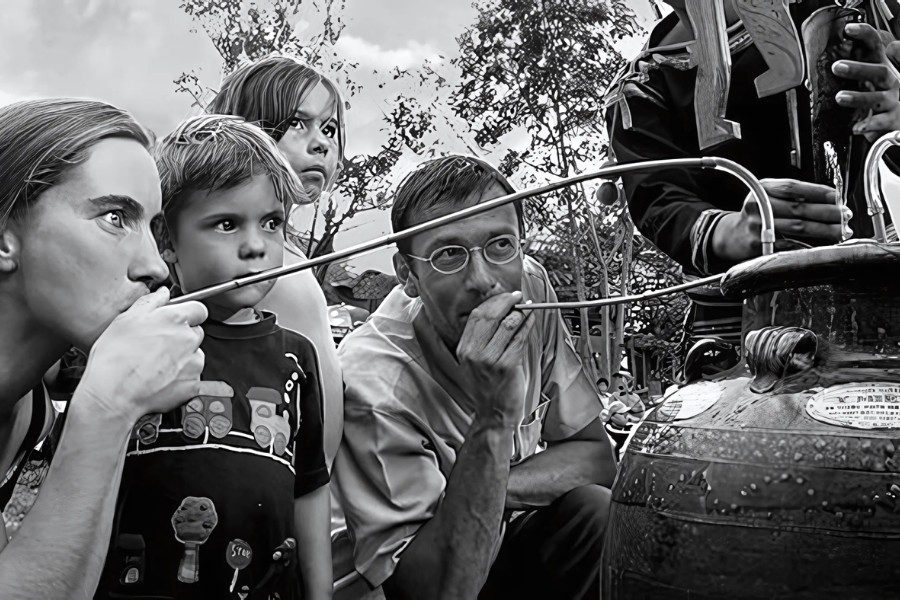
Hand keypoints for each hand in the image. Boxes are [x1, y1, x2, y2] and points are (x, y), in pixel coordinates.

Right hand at [77, 287, 232, 423]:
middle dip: (182, 337)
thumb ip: (150, 302)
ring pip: (195, 354)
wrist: (113, 395)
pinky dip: (181, 377)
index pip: (199, 309)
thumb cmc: (114, 358)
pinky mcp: (193, 383)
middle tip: (158, 346)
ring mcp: (193, 362)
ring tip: (156, 365)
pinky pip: (192, 376)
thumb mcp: (125, 320)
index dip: (188, 314)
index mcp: (174, 319)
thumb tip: (162, 293)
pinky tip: (160, 379)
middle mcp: (189, 339)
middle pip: (196, 332)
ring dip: (182, 357)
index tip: (178, 320)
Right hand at [455, 291, 535, 427]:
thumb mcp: (475, 362)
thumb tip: (500, 312)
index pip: (476, 316)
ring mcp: (489, 360)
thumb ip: (481, 339)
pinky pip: (519, 339)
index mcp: (464, 349)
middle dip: (506, 302)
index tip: (504, 297)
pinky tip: (531, 321)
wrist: (493, 413)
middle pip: (490, 316)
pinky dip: (527, 326)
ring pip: (507, 324)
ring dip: (520, 312)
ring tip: (527, 308)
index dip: (492, 302)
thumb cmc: (488, 387)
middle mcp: (473, 353)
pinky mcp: (506, 366)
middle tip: (517, 297)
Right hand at [711, 178, 849, 263]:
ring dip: (824, 230)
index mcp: (762, 188)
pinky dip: (809, 245)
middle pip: (798, 208)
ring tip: (841, 231)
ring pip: (798, 227)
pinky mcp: (759, 244)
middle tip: (845, 215)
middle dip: (827, 212)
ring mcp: (757, 225)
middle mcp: (758, 205)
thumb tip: (830, 200)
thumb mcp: (768, 196)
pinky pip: (789, 245)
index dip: (817, 192)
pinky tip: (823, 245)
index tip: (838, 197)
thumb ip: (792, 195)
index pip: (793, 187)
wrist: (732, 235)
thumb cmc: (758, 213)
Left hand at [833, 22, 899, 141]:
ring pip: (877, 98)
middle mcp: (891, 82)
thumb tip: (841, 54)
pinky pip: (880, 123)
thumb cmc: (884, 98)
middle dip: (858, 69)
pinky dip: (868, 125)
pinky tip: (856, 128)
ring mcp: (893, 101)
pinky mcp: (892, 120)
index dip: (865, 35)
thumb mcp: (875, 79)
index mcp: (883, 69)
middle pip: (878, 71)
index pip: (876, 47)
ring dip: (858, 97)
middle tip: (836, 67)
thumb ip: (862, 66)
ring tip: (840, 97)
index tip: (849, 29)